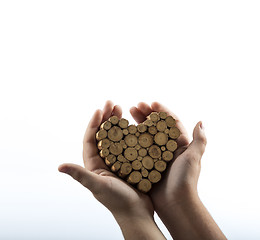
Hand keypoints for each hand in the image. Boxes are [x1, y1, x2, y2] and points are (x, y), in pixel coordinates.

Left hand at [59, 101, 164, 239]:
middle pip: (103, 135)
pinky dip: (130, 133)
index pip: (90, 139)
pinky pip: (128, 144)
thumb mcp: (98, 186)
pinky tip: (136, 125)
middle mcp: (104, 161)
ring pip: (116, 138)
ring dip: (118, 123)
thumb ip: (81, 175)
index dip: (94, 123)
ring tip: (122, 109)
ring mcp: (118, 162)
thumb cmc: (118, 201)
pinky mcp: (130, 163)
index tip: (100, 109)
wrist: (137, 213)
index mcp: (94, 165)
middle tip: (113, 103)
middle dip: (106, 118)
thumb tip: (59, 166)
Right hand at [130, 102, 206, 211]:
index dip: (161, 111)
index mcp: (180, 144)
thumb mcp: (193, 158)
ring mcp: (156, 156)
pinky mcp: (146, 164)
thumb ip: (199, 140)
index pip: (171, 122)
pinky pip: (138, 148)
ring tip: (127, 114)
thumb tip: (201, 122)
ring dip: (138, 123)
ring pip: (146, 135)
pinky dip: (131, 139)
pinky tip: (123, 133)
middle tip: (134, 106)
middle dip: (146, 114)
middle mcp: (168, 148)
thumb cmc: (185, 180)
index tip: (151, 103)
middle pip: (156, 126)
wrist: (175, 204)